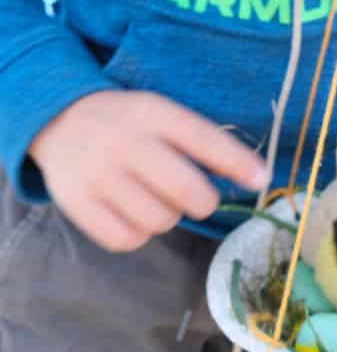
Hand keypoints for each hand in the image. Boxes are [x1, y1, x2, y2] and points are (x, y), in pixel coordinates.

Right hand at [30, 90, 267, 252]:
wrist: (58, 119)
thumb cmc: (126, 122)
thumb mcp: (160, 112)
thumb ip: (198, 139)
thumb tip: (253, 176)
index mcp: (151, 112)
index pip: (203, 139)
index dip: (237, 163)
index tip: (262, 179)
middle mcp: (124, 141)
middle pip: (185, 189)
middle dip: (204, 201)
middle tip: (199, 198)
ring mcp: (97, 174)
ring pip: (159, 220)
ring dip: (169, 217)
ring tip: (158, 200)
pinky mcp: (76, 204)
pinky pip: (126, 240)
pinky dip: (140, 235)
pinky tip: (136, 215)